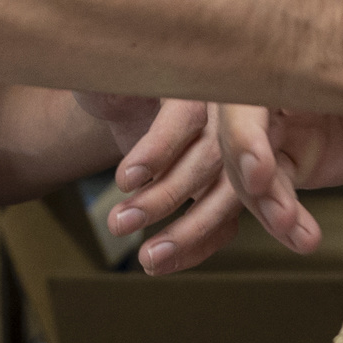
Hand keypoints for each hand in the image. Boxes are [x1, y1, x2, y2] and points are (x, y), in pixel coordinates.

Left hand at [96, 97, 252, 274]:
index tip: (125, 179)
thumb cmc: (117, 87)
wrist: (129, 106)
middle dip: (167, 195)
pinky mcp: (232, 186)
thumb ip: (108, 84)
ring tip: (145, 258)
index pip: (187, 112)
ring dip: (187, 232)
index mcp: (202, 79)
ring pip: (226, 194)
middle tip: (119, 222)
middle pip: (212, 156)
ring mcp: (236, 152)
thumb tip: (106, 91)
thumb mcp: (107, 80)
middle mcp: (229, 112)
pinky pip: (227, 220)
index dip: (159, 147)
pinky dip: (198, 247)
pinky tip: (163, 263)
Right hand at [214, 106, 342, 256]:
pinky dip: (289, 224)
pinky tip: (304, 239)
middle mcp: (261, 98)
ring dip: (270, 210)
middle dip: (253, 180)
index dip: (244, 136)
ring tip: (295, 230)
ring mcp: (271, 135)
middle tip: (275, 208)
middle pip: (236, 143)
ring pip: (251, 179)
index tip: (260, 170)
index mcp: (271, 61)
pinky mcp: (285, 165)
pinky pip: (275, 199)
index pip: (243, 100)